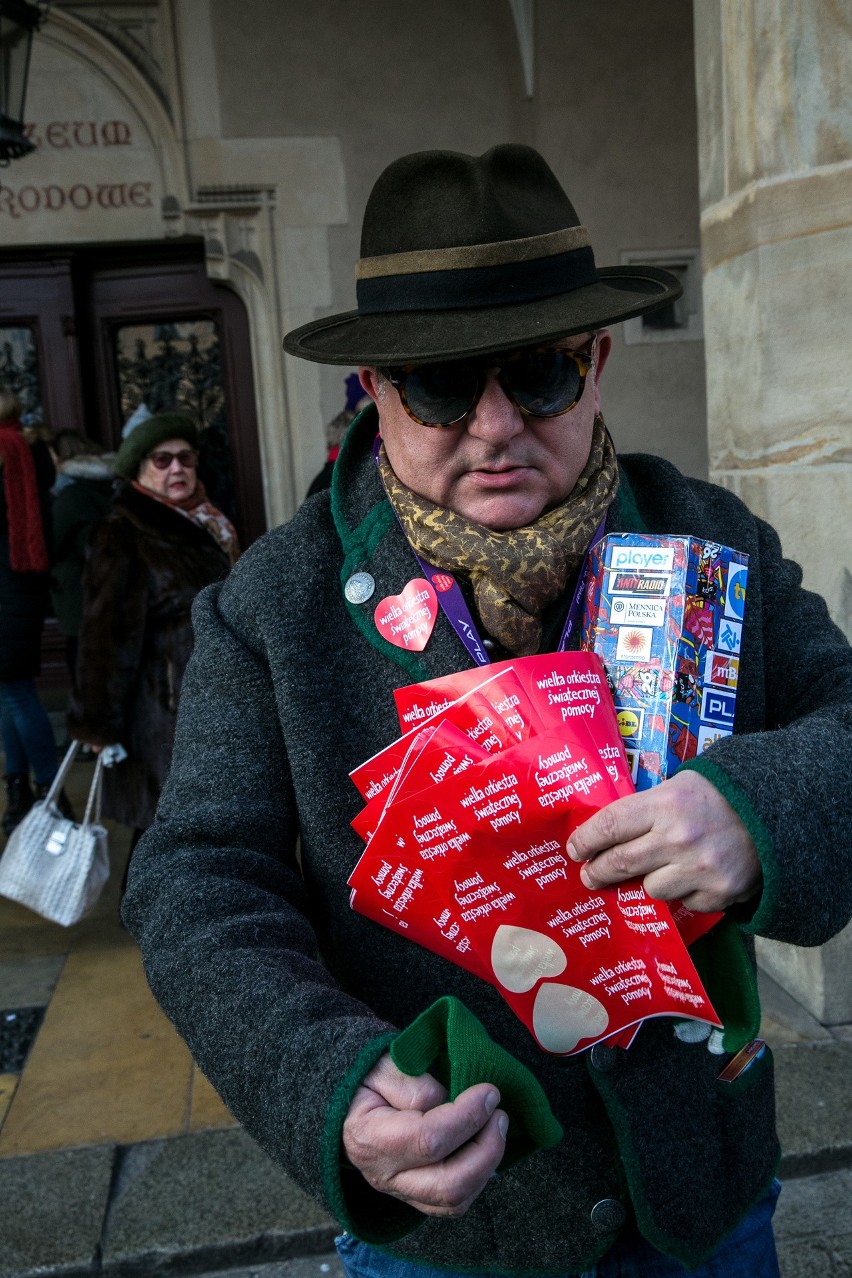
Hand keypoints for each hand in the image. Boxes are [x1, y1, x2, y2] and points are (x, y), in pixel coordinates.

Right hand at [342, 1052, 507, 1216]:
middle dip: (487, 1150)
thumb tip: (447, 1100)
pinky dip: (479, 1178)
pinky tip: (484, 1147)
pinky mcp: (417, 1198)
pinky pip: (454, 1204)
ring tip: (496, 1127)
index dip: (467, 1116)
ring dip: (487, 1165)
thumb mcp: (381, 1066)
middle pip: (448, 1184)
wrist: (346, 1108)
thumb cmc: (366, 1081)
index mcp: (371, 1138)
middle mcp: (386, 1176)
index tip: (489, 1092)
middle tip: (499, 1115)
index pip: (429, 1139)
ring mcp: (402, 1192)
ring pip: (455, 1202)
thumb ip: (412, 1082)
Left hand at [566, 770, 761, 912]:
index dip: (585, 840)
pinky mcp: (719, 894)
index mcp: (666, 803)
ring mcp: (700, 869)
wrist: (777, 812)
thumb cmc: (718, 796)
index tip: (574, 850)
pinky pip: (683, 903)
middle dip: (598, 871)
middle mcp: (679, 838)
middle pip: (621, 863)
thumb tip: (603, 835)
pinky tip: (693, 876)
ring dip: (648, 881)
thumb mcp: (678, 786)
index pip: (609, 825)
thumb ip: (645, 809)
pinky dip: (683, 893)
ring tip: (657, 870)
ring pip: (650, 889)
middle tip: (589, 875)